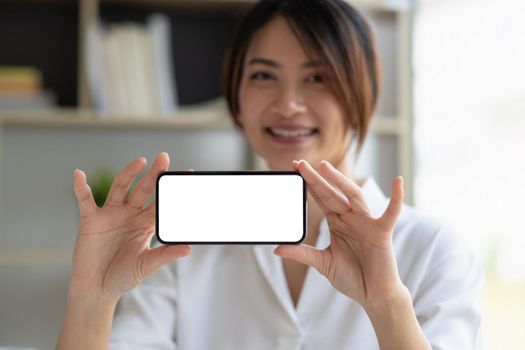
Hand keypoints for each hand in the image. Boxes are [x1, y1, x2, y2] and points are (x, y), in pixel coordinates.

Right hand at [70, 152, 190, 301]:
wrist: (97, 288)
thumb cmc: (123, 276)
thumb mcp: (146, 264)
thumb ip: (165, 254)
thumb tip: (188, 249)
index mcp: (146, 223)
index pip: (161, 202)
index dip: (171, 190)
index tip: (186, 174)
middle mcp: (130, 214)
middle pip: (144, 188)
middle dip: (154, 174)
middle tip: (164, 158)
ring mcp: (111, 214)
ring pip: (120, 187)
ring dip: (129, 173)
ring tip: (141, 161)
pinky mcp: (91, 219)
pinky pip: (85, 200)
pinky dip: (81, 187)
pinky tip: (80, 174)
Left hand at [274, 160, 405, 307]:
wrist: (373, 295)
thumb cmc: (351, 277)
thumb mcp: (322, 263)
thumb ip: (302, 253)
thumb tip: (277, 248)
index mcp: (337, 221)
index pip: (320, 198)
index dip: (308, 184)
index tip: (294, 169)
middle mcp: (351, 217)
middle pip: (332, 192)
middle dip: (316, 178)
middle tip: (300, 164)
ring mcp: (367, 222)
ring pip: (354, 196)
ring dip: (341, 181)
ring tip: (325, 167)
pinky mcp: (382, 232)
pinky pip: (391, 212)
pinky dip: (396, 197)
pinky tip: (398, 182)